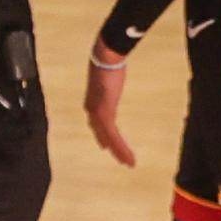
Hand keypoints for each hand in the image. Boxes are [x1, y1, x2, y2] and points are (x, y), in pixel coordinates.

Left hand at [84, 39, 135, 166]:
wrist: (105, 57)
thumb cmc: (108, 61)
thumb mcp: (108, 75)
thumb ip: (109, 82)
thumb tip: (112, 75)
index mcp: (92, 101)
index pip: (97, 124)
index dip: (102, 135)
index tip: (105, 145)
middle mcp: (92, 109)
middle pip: (101, 133)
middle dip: (109, 145)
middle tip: (119, 158)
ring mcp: (97, 113)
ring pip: (109, 139)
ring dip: (119, 152)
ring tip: (129, 163)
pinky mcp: (105, 114)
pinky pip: (114, 137)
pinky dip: (121, 149)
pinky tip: (129, 157)